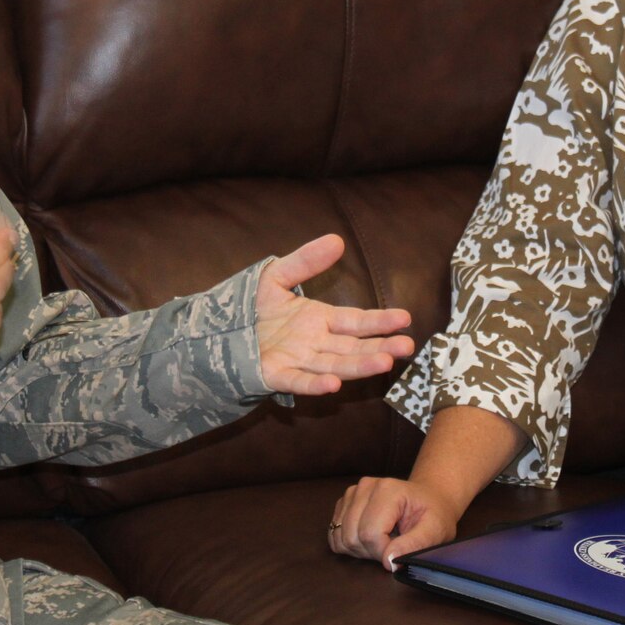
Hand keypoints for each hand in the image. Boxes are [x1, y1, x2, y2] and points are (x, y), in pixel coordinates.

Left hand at [254, 234, 414, 395]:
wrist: (217, 331)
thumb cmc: (251, 306)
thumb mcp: (277, 276)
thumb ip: (306, 261)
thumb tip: (337, 240)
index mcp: (320, 320)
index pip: (356, 321)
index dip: (380, 321)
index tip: (405, 319)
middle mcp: (315, 343)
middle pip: (354, 346)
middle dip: (381, 347)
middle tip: (407, 346)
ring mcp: (298, 361)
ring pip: (335, 364)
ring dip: (359, 366)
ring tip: (385, 363)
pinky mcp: (276, 375)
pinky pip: (299, 381)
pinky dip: (315, 384)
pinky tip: (333, 384)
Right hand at [329, 476, 461, 569]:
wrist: (429, 498)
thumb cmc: (434, 514)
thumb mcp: (435, 531)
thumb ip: (413, 545)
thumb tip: (388, 561)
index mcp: (388, 490)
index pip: (370, 534)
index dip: (383, 553)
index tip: (400, 552)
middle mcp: (366, 486)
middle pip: (352, 536)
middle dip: (371, 552)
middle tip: (393, 546)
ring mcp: (352, 492)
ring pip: (340, 536)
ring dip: (360, 549)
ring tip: (383, 541)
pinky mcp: (345, 501)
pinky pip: (334, 534)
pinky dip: (349, 544)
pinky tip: (369, 538)